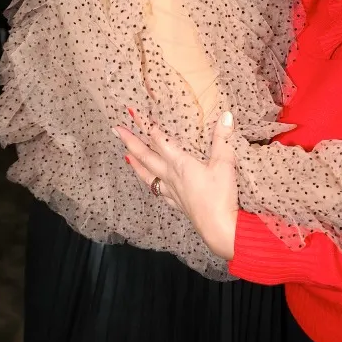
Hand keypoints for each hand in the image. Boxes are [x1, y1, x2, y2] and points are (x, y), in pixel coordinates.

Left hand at [116, 112, 238, 259]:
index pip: (160, 140)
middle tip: (116, 130)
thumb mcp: (225, 163)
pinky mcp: (177, 203)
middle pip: (146, 156)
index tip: (134, 114)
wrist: (219, 227)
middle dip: (130, 141)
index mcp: (180, 163)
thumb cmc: (220, 195)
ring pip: (147, 175)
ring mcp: (172, 191)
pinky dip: (151, 184)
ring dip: (135, 163)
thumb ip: (223, 138)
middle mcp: (171, 176)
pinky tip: (151, 184)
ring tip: (125, 155)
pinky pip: (158, 191)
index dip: (147, 126)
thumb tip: (226, 115)